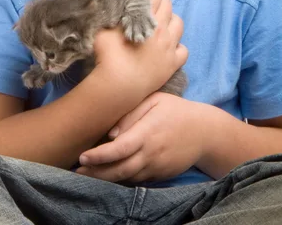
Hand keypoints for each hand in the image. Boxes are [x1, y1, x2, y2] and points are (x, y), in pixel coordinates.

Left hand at [76, 92, 206, 182]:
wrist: (205, 132)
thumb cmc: (176, 110)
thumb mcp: (155, 100)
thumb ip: (132, 113)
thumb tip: (111, 133)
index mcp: (147, 133)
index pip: (119, 149)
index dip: (99, 156)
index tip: (82, 157)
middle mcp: (150, 154)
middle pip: (119, 170)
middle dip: (95, 173)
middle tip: (76, 172)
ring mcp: (156, 167)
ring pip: (126, 178)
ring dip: (106, 179)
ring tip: (85, 176)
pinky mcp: (160, 175)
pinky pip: (136, 180)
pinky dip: (121, 180)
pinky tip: (107, 176)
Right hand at [92, 0, 188, 100]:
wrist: (119, 85)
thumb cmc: (108, 55)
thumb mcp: (103, 29)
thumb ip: (109, 14)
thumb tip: (110, 2)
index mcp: (147, 17)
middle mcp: (162, 29)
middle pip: (168, 5)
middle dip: (159, 1)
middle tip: (148, 5)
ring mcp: (170, 46)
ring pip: (179, 23)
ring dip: (171, 20)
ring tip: (160, 24)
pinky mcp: (173, 64)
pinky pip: (183, 49)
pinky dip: (177, 45)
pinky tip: (168, 47)